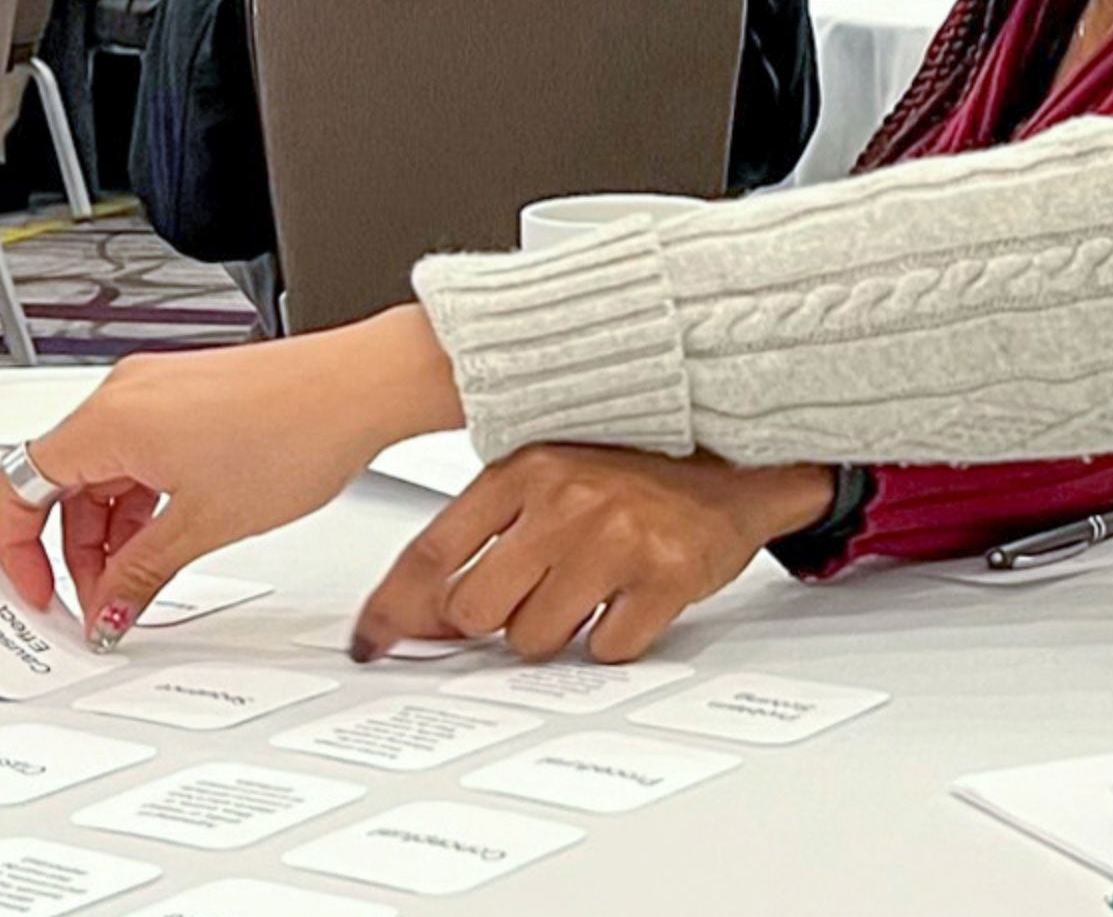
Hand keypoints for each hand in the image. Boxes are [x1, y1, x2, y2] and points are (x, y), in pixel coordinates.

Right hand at [0, 305, 462, 643]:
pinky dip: (143, 500)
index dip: (13, 552)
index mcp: (109, 419)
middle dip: (70, 551)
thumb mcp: (206, 524)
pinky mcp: (192, 393)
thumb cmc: (300, 430)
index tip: (34, 593)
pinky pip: (141, 452)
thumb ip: (141, 573)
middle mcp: (126, 394)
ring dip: (111, 529)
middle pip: (60, 482)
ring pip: (103, 470)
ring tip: (136, 581)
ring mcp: (160, 389)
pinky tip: (166, 538)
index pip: (15, 487)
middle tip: (96, 602)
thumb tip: (109, 606)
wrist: (367, 387)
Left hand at [351, 445, 837, 663]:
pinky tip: (628, 599)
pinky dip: (611, 639)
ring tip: (587, 591)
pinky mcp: (664, 578)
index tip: (373, 640)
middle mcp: (566, 501)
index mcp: (526, 469)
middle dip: (495, 620)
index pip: (432, 552)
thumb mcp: (550, 477)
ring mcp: (616, 540)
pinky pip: (603, 649)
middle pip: (474, 611)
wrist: (740, 463)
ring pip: (534, 640)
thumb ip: (483, 535)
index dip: (393, 610)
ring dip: (555, 632)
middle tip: (531, 597)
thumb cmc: (637, 472)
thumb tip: (417, 615)